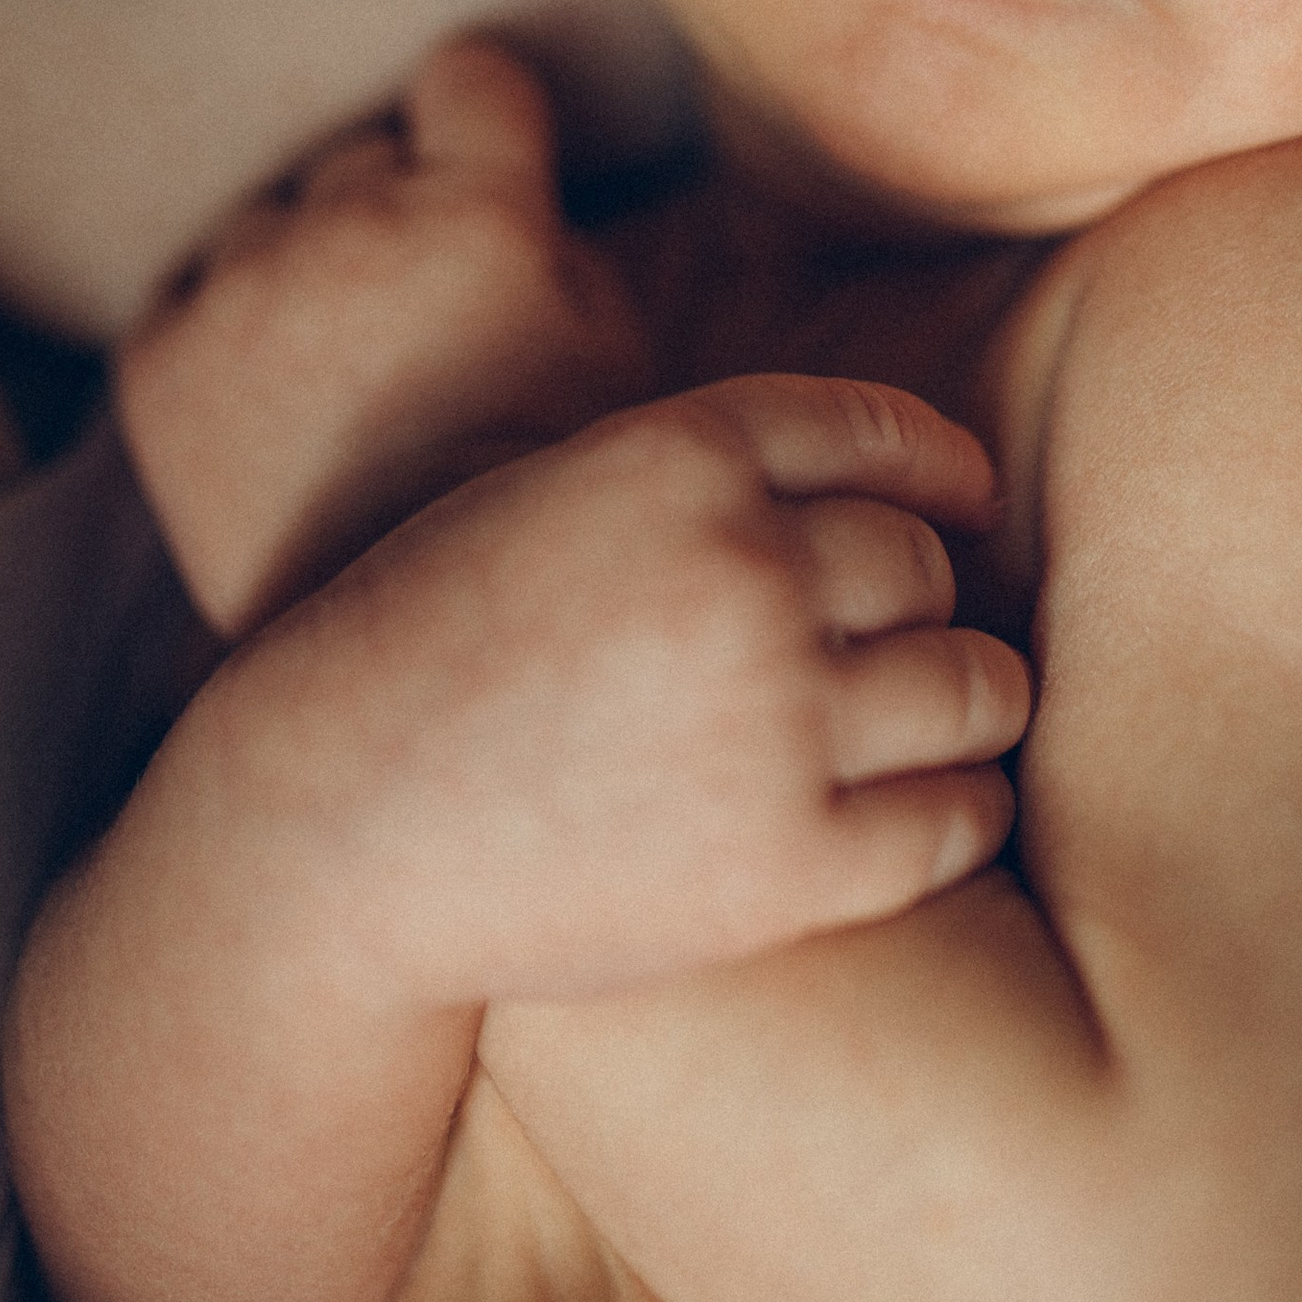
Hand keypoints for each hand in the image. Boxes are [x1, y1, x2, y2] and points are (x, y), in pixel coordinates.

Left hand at [116, 37, 647, 635]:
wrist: (401, 657)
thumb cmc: (533, 492)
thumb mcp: (607, 345)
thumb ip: (550, 227)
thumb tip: (500, 156)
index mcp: (480, 217)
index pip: (469, 74)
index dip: (484, 124)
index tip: (489, 179)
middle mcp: (349, 233)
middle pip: (361, 154)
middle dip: (392, 216)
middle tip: (424, 330)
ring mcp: (239, 296)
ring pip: (269, 218)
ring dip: (303, 272)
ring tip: (350, 384)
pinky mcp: (156, 361)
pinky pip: (189, 292)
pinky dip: (224, 336)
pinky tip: (282, 412)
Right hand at [188, 371, 1034, 1003]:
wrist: (329, 829)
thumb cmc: (431, 651)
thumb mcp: (554, 497)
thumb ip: (698, 479)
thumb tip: (889, 492)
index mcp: (681, 456)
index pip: (883, 436)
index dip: (938, 472)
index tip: (961, 507)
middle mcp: (744, 569)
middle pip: (925, 565)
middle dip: (922, 603)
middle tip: (904, 642)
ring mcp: (774, 719)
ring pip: (973, 685)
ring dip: (972, 701)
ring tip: (952, 723)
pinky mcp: (786, 866)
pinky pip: (954, 821)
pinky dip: (966, 811)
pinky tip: (943, 810)